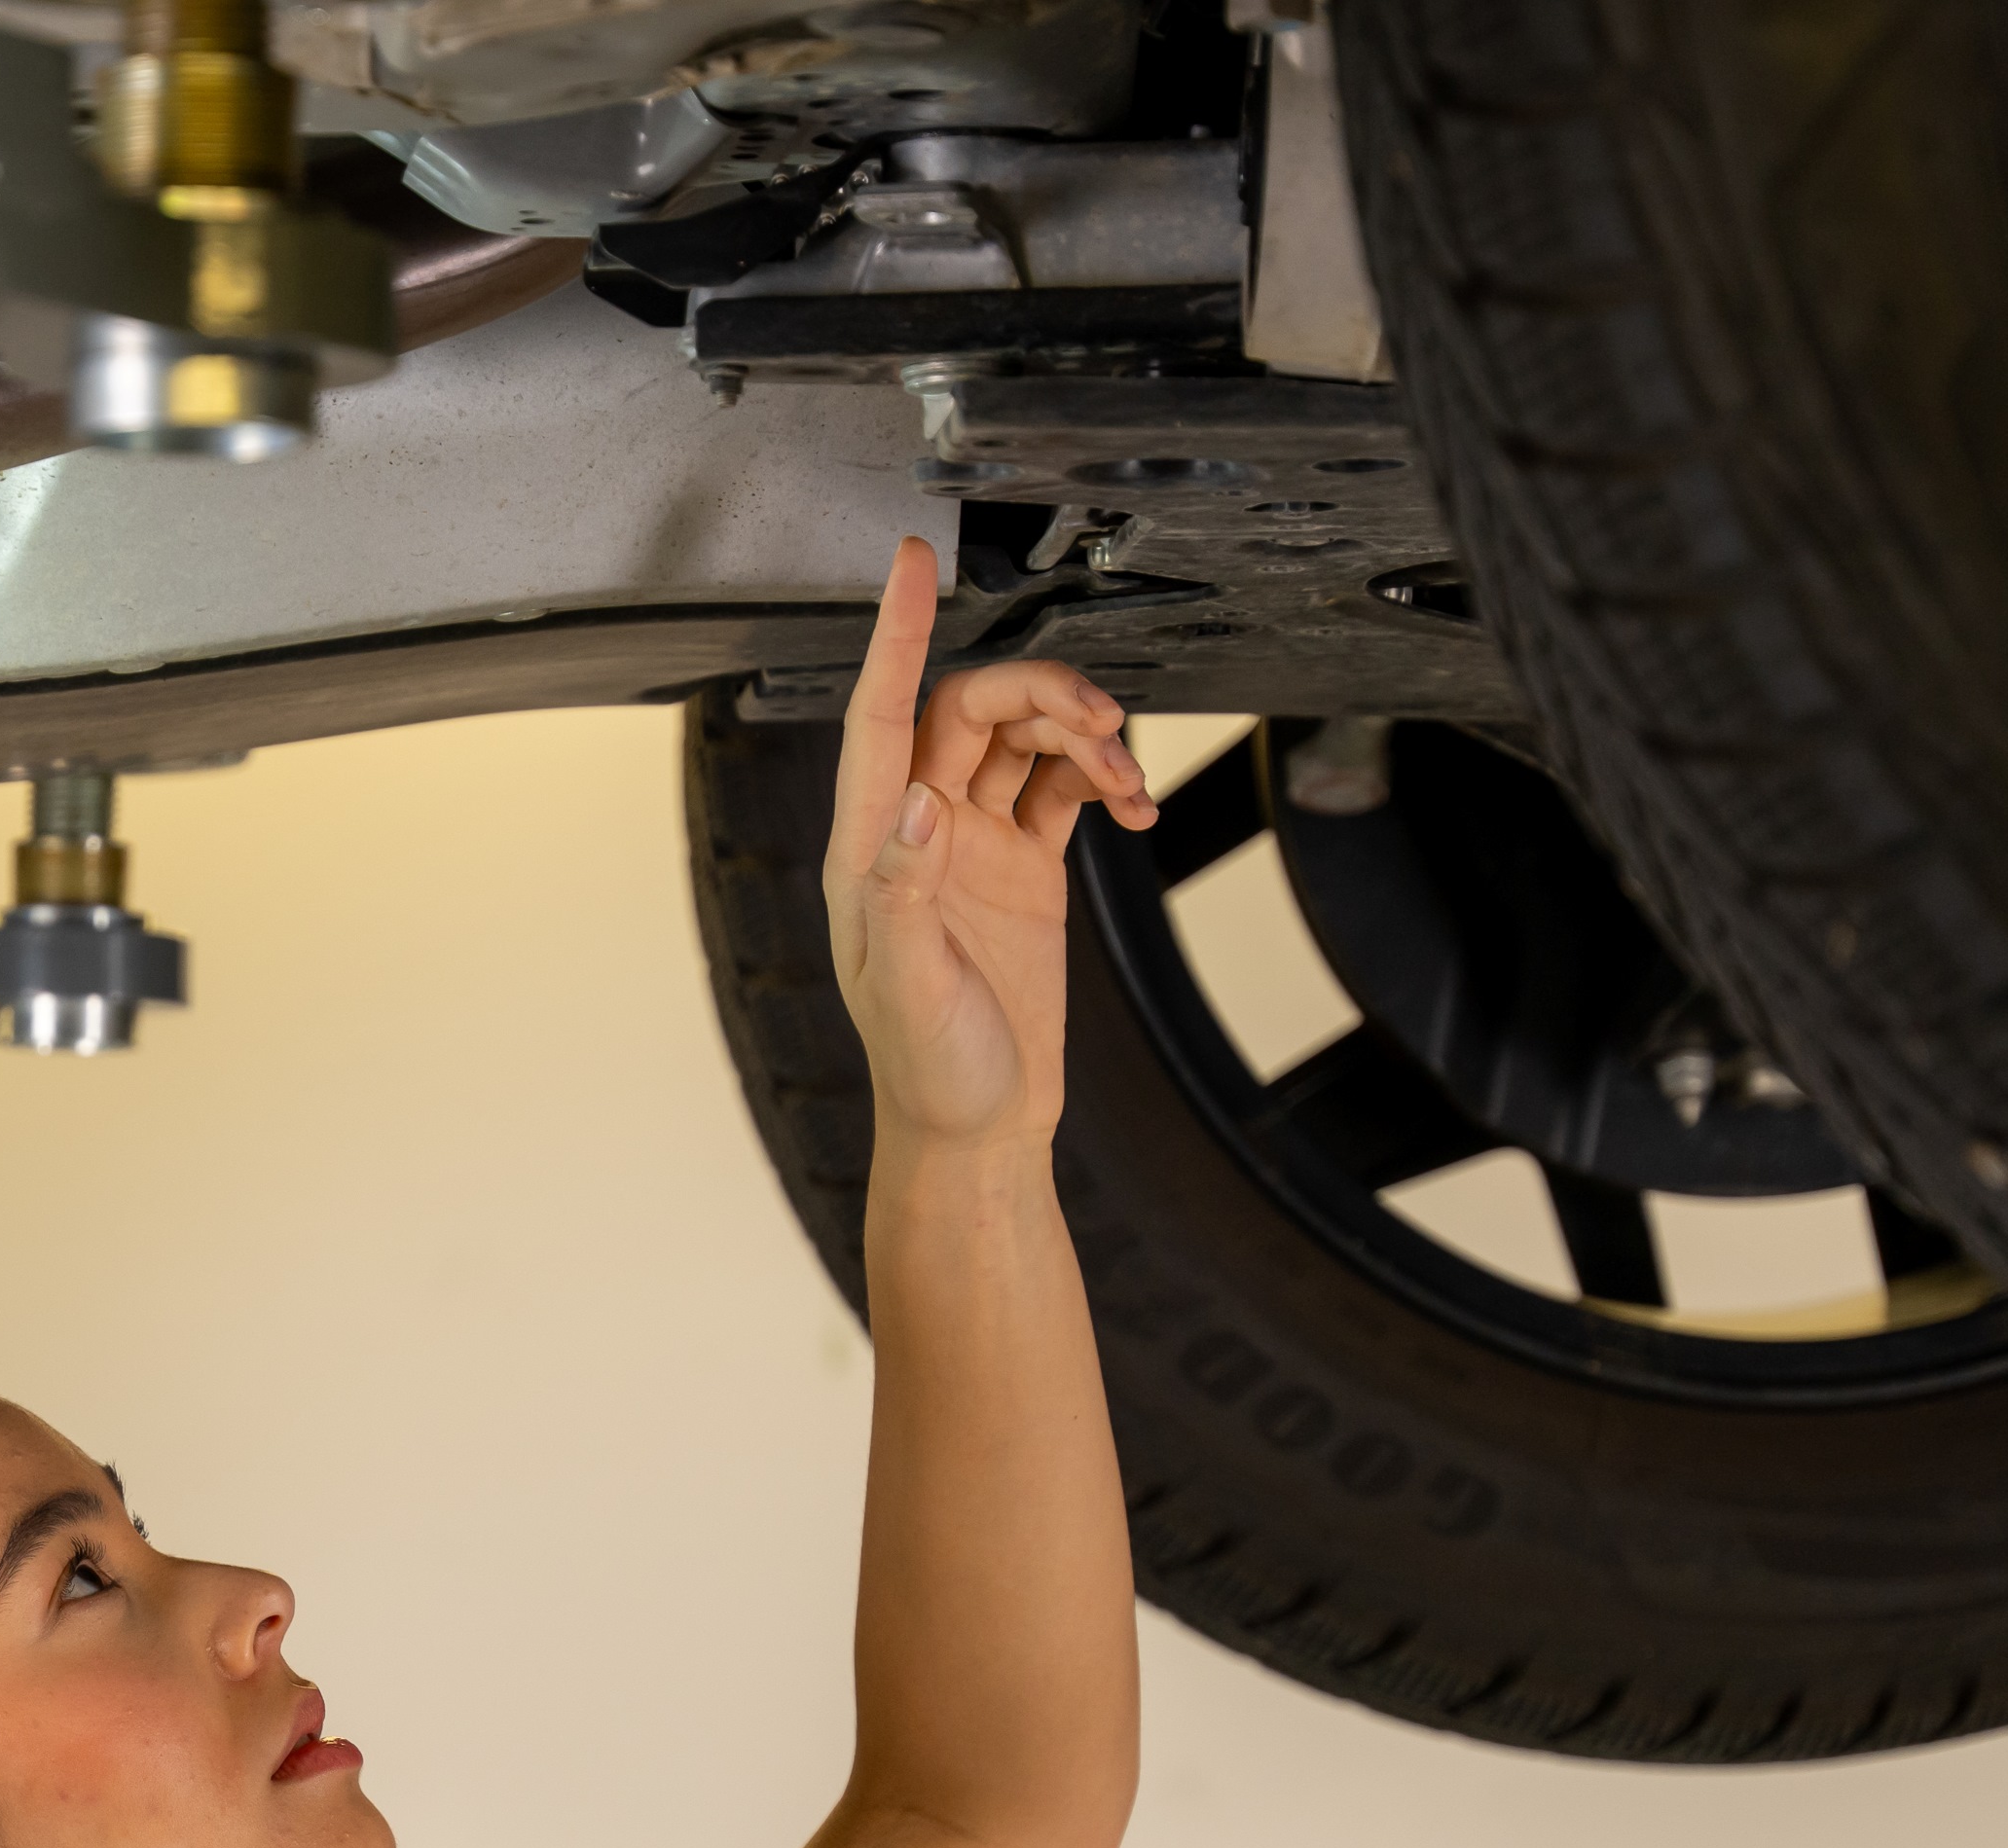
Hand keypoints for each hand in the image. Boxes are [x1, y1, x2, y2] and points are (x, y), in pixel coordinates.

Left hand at [820, 536, 1153, 1152]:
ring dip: (1083, 737)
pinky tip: (1138, 805)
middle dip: (1042, 697)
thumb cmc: (930, 1070)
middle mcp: (914, 831)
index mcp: (869, 849)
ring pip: (1024, 740)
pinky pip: (1063, 787)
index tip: (912, 559)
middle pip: (971, 710)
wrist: (982, 1128)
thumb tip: (914, 806)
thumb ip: (906, 893)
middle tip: (1105, 724)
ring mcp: (972, 843)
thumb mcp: (912, 989)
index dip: (896, 633)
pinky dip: (1103, 779)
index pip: (878, 712)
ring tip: (1131, 776)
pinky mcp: (1022, 865)